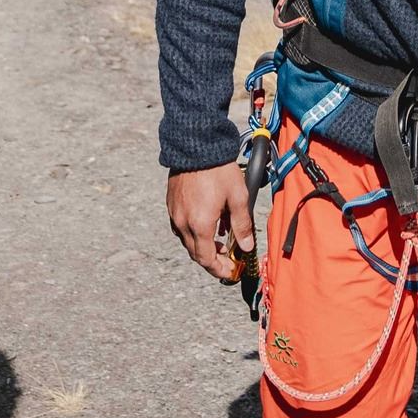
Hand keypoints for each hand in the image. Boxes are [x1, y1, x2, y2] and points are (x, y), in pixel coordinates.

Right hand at [166, 163, 253, 282]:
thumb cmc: (219, 169)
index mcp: (200, 225)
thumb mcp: (238, 197)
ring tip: (221, 239)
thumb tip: (246, 246)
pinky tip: (208, 223)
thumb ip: (242, 225)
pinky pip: (181, 227)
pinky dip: (195, 232)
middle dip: (213, 261)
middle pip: (196, 254)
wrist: (196, 145)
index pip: (207, 260)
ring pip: (187, 241)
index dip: (219, 270)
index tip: (231, 272)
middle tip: (228, 259)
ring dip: (204, 246)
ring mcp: (174, 214)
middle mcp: (183, 223)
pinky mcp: (171, 204)